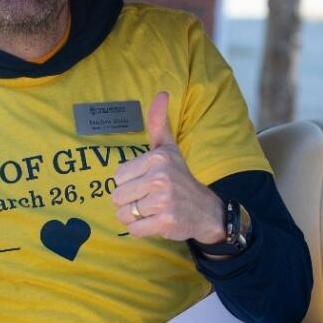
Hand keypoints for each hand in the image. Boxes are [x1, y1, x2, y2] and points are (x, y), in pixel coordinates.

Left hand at [111, 92, 225, 242]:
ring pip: (124, 214)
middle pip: (117, 196)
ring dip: (134, 217)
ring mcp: (163, 201)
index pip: (117, 176)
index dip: (128, 183)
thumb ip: (158, 123)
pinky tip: (156, 221)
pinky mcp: (165, 222)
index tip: (146, 182)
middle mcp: (160, 178)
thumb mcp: (169, 148)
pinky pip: (134, 230)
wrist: (205, 209)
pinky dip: (141, 230)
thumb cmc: (180, 177)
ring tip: (151, 210)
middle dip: (129, 202)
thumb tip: (161, 93)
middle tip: (148, 199)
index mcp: (157, 158)